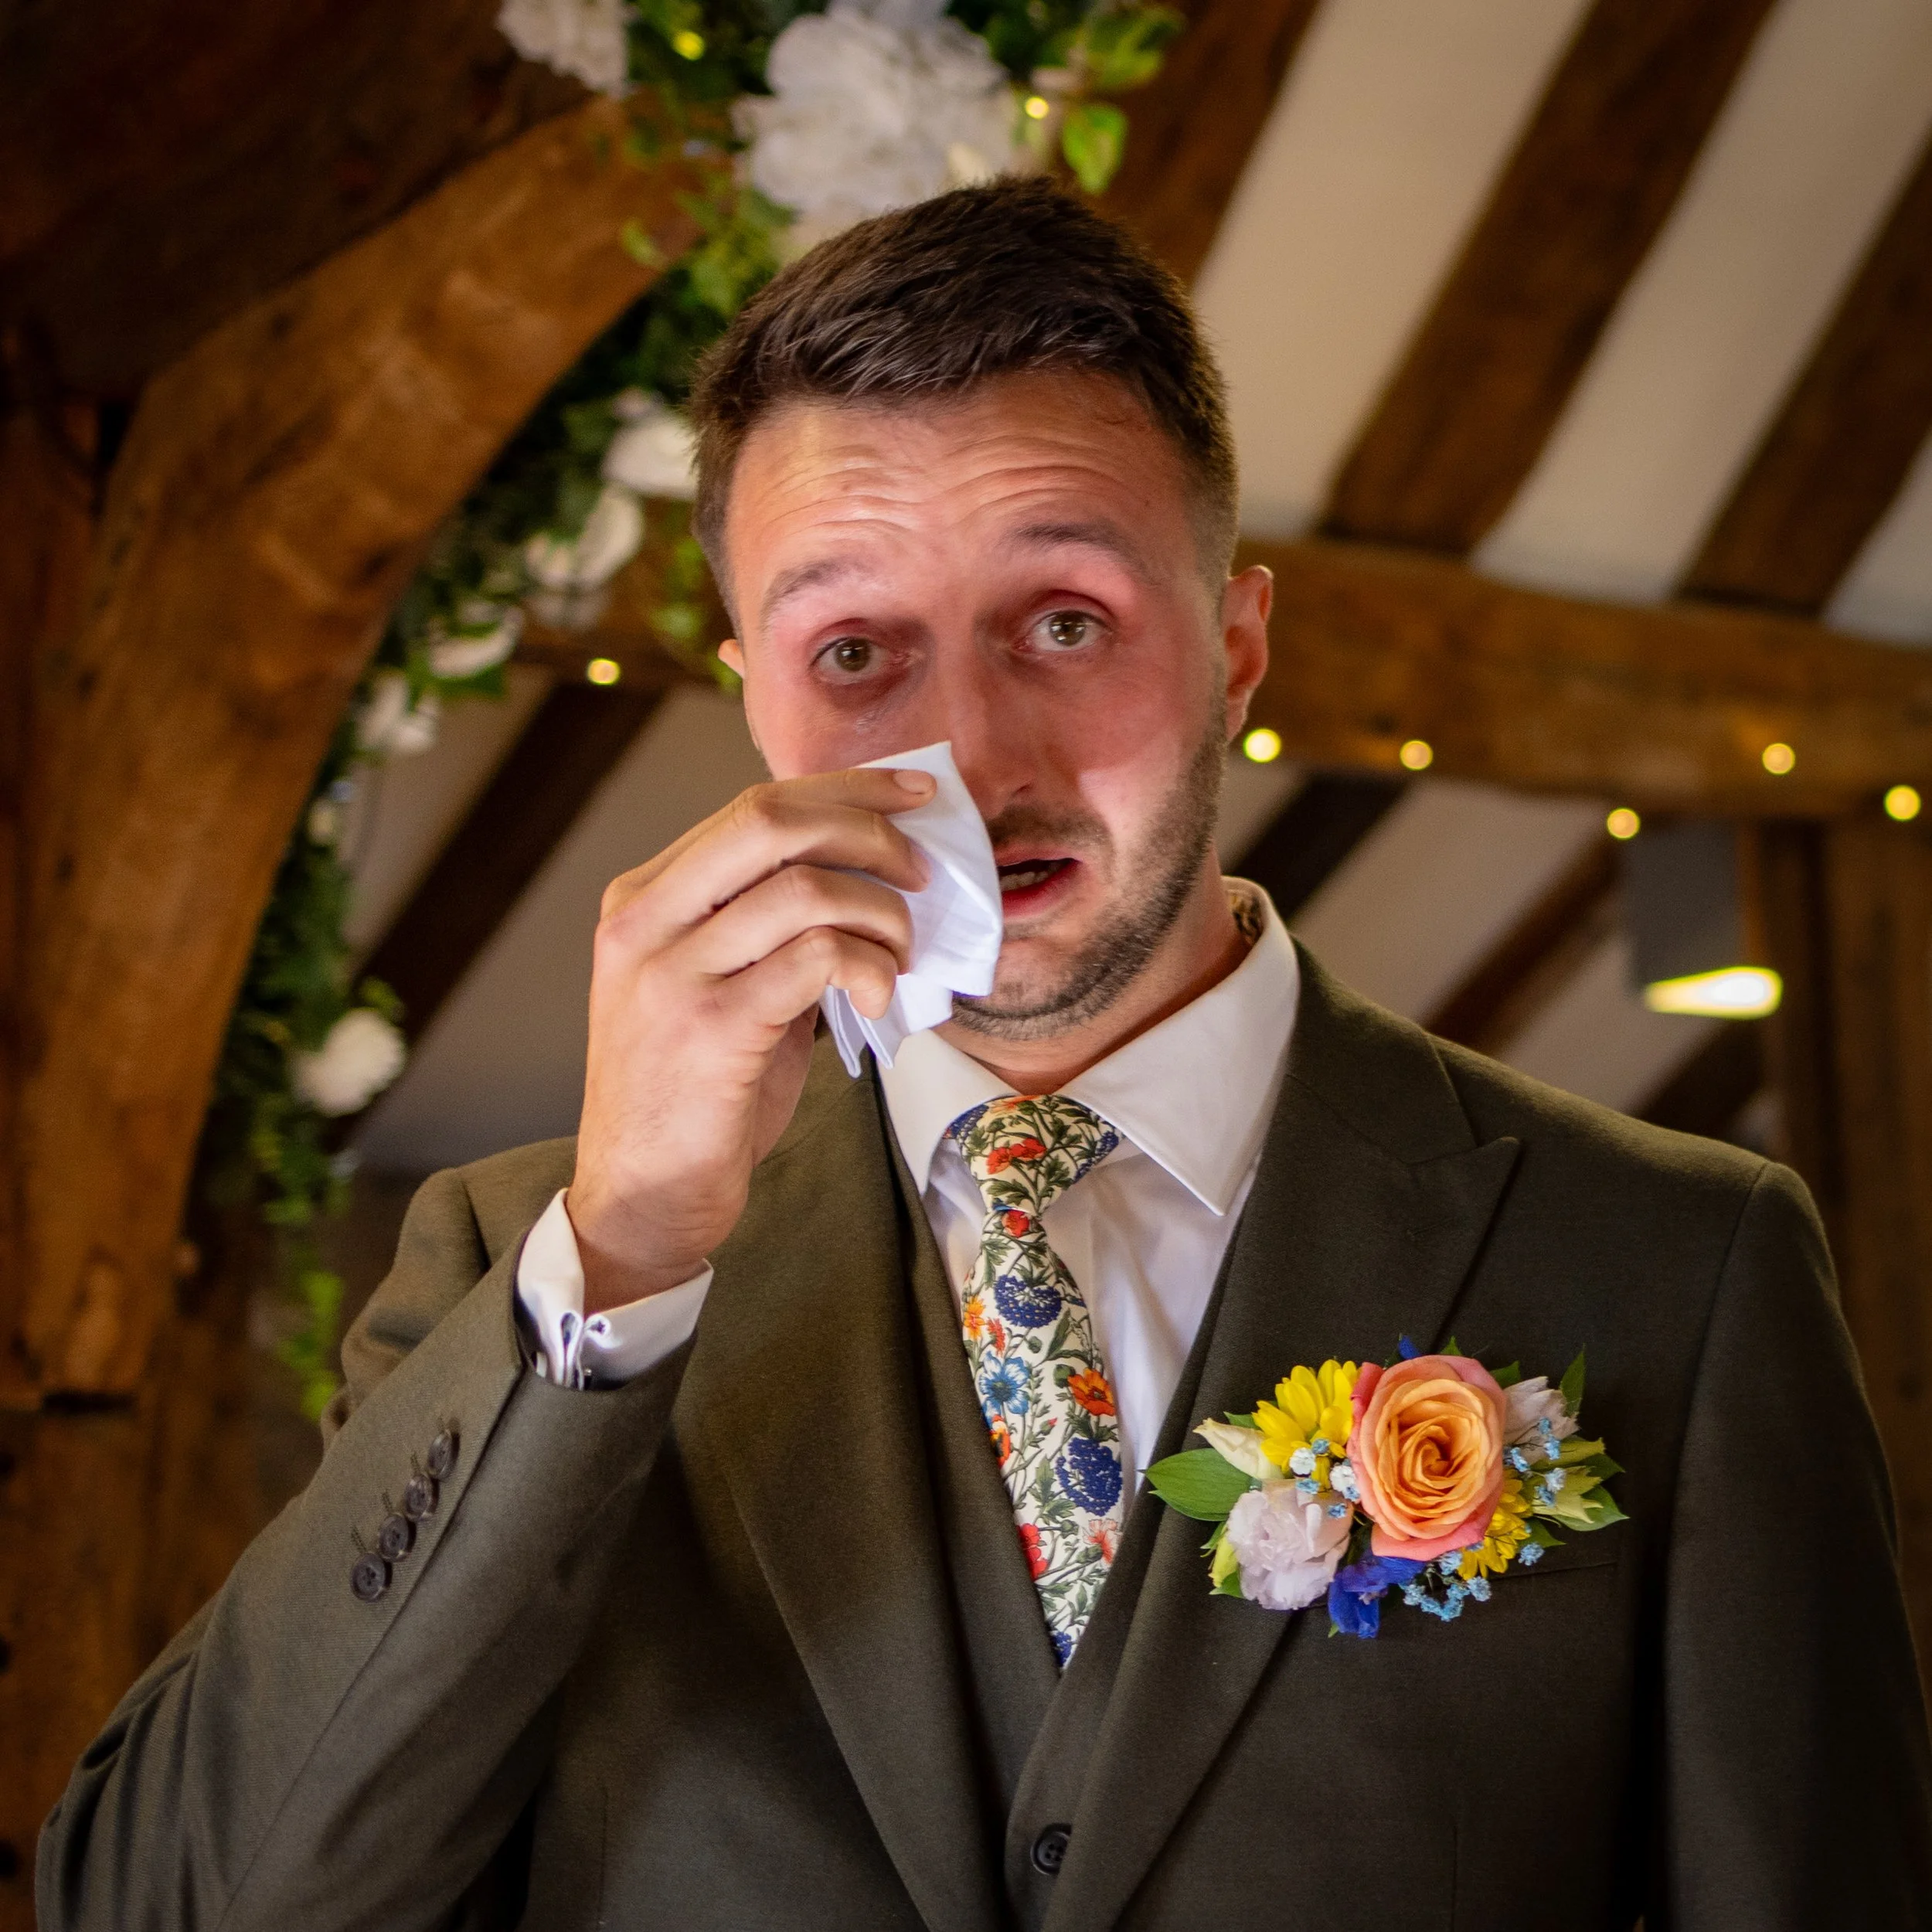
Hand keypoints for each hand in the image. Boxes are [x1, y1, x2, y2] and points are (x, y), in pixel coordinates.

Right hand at [567, 766, 933, 1312]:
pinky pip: (817, 957)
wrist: (643, 1195)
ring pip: (804, 887)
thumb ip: (767, 926)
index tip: (913, 796)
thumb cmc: (695, 1093)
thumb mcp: (717, 987)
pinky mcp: (711, 1026)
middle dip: (869, 828)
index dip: (845, 789)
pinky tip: (881, 996)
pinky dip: (870, 965)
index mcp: (643, 898)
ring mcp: (673, 973)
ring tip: (901, 952)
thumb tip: (873, 873)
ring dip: (881, 912)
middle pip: (771, 820)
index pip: (752, 806)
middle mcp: (646, 921)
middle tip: (922, 871)